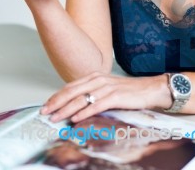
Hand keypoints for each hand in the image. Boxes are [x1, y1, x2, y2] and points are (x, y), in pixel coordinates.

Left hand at [41, 71, 169, 122]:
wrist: (150, 89)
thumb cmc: (128, 91)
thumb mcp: (107, 89)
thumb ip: (92, 93)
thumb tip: (75, 105)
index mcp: (94, 76)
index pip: (70, 86)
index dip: (57, 96)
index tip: (46, 106)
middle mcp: (98, 79)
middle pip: (72, 92)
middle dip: (56, 103)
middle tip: (45, 112)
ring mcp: (107, 87)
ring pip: (81, 98)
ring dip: (66, 109)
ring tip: (55, 118)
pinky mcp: (116, 96)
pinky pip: (97, 105)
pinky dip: (84, 112)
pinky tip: (76, 118)